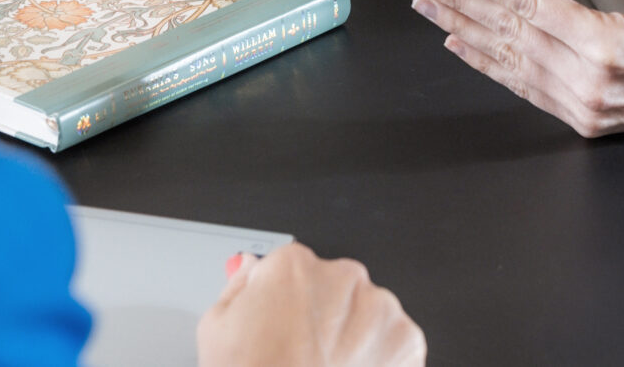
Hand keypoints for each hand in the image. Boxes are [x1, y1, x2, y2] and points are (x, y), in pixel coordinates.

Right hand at [196, 242, 424, 366]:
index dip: (286, 300)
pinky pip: (394, 344)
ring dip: (354, 336)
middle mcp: (344, 278)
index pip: (294, 267)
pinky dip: (380, 360)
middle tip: (304, 353)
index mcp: (295, 265)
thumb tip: (250, 271)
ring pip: (367, 314)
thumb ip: (240, 287)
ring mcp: (380, 310)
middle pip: (335, 287)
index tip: (284, 322)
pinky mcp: (407, 343)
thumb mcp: (217, 328)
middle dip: (324, 315)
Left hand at [407, 0, 623, 136]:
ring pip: (508, 62)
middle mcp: (588, 82)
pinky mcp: (585, 118)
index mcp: (609, 49)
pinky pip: (524, 87)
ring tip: (427, 7)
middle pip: (508, 33)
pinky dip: (489, 65)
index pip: (529, 6)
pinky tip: (462, 46)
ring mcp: (583, 105)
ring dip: (463, 31)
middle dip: (458, 3)